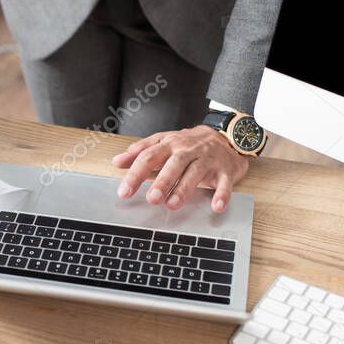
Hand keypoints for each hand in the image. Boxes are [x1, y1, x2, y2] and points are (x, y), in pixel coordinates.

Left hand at [111, 125, 249, 212]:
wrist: (226, 137)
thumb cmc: (190, 144)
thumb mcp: (164, 142)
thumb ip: (140, 151)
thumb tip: (117, 161)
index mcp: (170, 144)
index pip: (149, 157)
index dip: (135, 174)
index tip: (124, 191)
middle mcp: (188, 151)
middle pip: (173, 165)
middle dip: (162, 182)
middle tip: (151, 198)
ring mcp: (208, 159)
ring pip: (195, 173)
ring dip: (184, 189)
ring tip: (172, 204)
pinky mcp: (225, 170)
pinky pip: (224, 183)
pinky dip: (221, 194)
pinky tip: (216, 206)